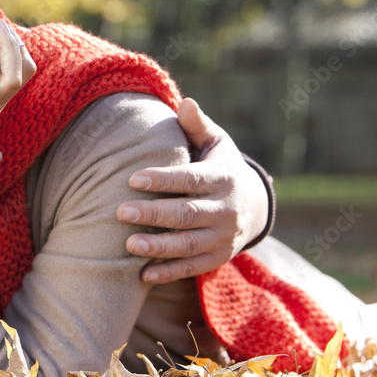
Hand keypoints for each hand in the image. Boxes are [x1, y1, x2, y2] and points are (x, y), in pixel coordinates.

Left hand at [116, 97, 269, 283]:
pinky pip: (193, 268)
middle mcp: (226, 210)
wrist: (256, 205)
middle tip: (120, 212)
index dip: (163, 179)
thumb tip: (184, 102)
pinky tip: (142, 274)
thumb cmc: (220, 166)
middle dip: (154, 214)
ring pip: (190, 245)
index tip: (133, 178)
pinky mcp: (218, 258)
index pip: (190, 179)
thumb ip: (196, 125)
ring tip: (129, 244)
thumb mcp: (215, 142)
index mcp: (222, 178)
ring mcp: (223, 238)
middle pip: (187, 214)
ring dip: (159, 246)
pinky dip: (169, 273)